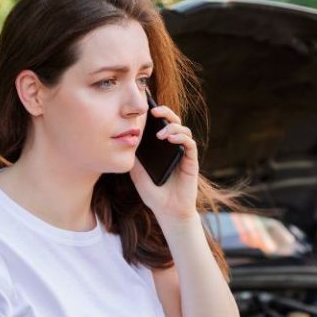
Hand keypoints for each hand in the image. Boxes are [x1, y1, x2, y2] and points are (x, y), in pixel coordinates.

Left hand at [129, 105, 199, 224]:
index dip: (155, 113)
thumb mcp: (137, 172)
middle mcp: (174, 147)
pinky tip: (170, 139)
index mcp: (161, 147)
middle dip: (165, 112)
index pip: (160, 124)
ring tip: (160, 134)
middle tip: (153, 111)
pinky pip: (190, 144)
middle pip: (173, 121)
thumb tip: (125, 138)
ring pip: (183, 130)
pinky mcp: (191, 161)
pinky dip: (181, 138)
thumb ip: (133, 156)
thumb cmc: (153, 193)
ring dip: (172, 127)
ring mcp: (183, 153)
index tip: (144, 105)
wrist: (167, 211)